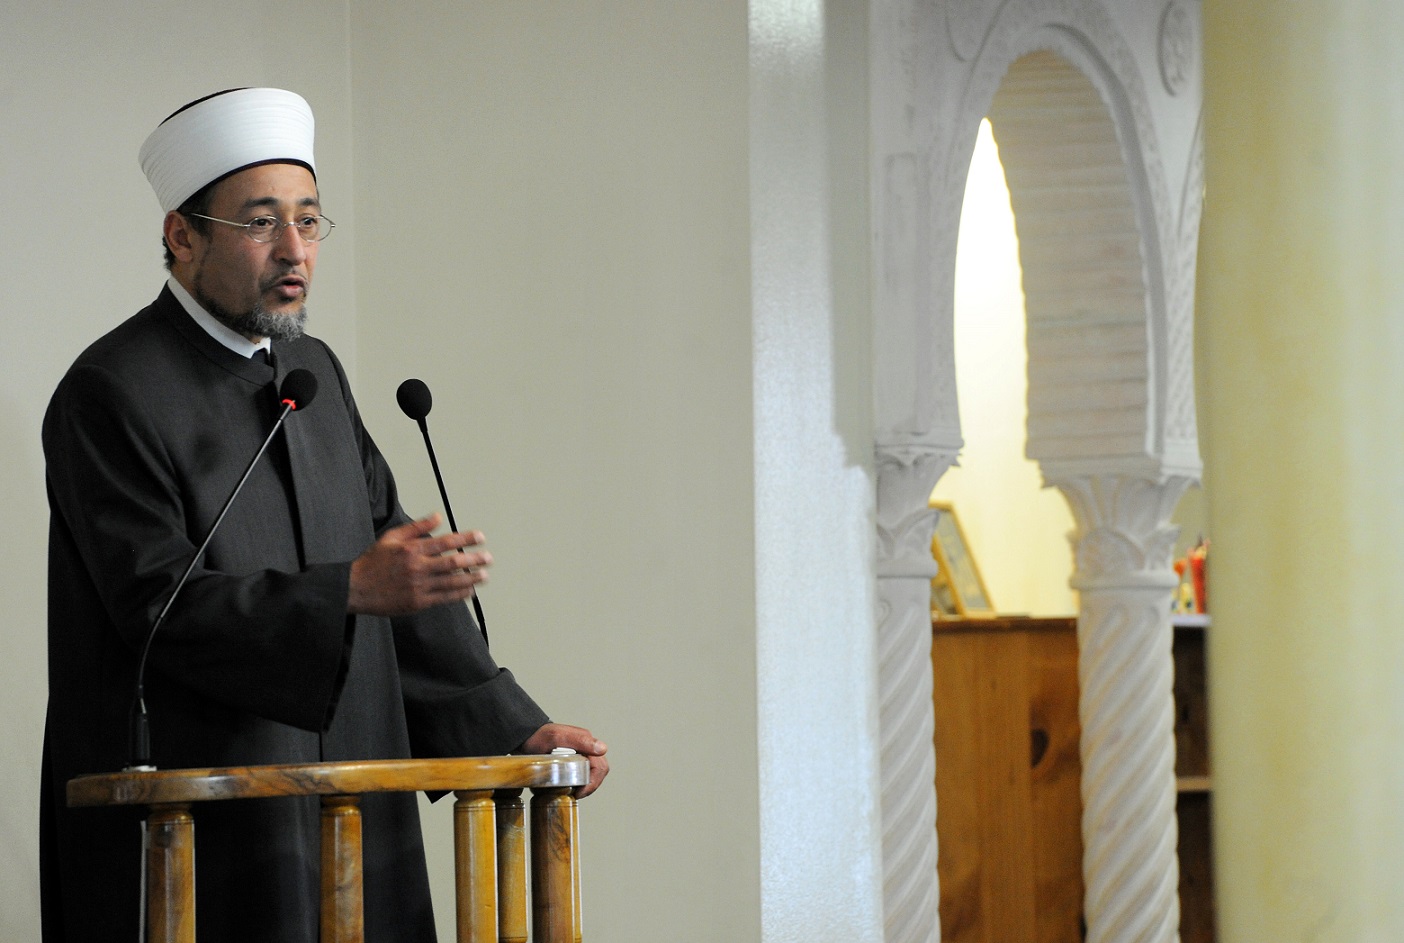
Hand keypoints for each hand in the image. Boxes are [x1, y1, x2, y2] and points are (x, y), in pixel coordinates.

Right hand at [348, 513, 490, 615]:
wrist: (356, 588)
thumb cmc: (374, 561)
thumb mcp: (392, 537)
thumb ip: (417, 527)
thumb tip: (438, 516)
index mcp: (412, 549)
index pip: (446, 542)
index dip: (466, 539)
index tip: (481, 537)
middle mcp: (417, 567)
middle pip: (454, 562)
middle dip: (475, 559)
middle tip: (489, 557)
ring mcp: (418, 586)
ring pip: (452, 582)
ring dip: (472, 579)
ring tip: (484, 575)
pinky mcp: (418, 602)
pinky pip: (444, 598)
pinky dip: (460, 594)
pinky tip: (470, 591)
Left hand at [518, 723, 608, 798]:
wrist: (525, 738)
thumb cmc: (538, 736)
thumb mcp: (556, 737)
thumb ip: (580, 741)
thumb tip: (602, 749)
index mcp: (586, 742)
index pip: (600, 767)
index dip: (593, 783)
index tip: (579, 792)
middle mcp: (586, 748)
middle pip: (598, 772)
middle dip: (589, 786)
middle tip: (575, 794)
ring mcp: (580, 755)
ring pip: (590, 775)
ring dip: (583, 786)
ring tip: (569, 791)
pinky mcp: (572, 761)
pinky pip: (580, 775)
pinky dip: (575, 783)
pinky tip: (563, 786)